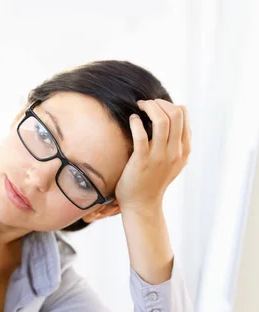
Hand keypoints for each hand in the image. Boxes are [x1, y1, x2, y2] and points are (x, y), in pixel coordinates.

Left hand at [114, 98, 191, 214]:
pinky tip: (132, 120)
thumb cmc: (154, 182)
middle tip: (146, 104)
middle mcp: (175, 152)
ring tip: (139, 107)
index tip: (157, 106)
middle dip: (159, 102)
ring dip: (149, 107)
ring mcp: (159, 157)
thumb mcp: (174, 164)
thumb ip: (179, 145)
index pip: (184, 115)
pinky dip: (136, 122)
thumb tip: (178, 122)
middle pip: (175, 113)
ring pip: (161, 120)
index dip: (169, 104)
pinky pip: (141, 134)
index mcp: (184, 150)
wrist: (142, 205)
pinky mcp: (142, 161)